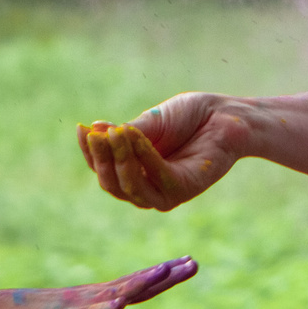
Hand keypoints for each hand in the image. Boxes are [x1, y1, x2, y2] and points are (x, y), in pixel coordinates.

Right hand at [0, 257, 198, 308]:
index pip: (140, 283)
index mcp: (101, 295)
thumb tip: (114, 303)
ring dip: (142, 282)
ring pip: (118, 292)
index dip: (165, 274)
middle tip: (194, 262)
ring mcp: (83, 305)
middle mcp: (97, 296)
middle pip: (138, 284)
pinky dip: (105, 308)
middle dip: (167, 274)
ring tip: (164, 271)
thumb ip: (95, 306)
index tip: (189, 262)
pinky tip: (120, 303)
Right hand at [81, 93, 240, 210]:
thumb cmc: (189, 117)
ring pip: (130, 187)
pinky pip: (157, 178)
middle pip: (111, 184)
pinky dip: (143, 157)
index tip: (82, 129)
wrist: (225, 115)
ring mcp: (164, 193)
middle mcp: (146, 186)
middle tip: (97, 134)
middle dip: (101, 159)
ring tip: (116, 133)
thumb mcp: (150, 122)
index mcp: (133, 171)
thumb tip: (94, 131)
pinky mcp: (183, 190)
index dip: (89, 152)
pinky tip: (134, 136)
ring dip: (119, 159)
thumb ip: (126, 133)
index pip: (102, 169)